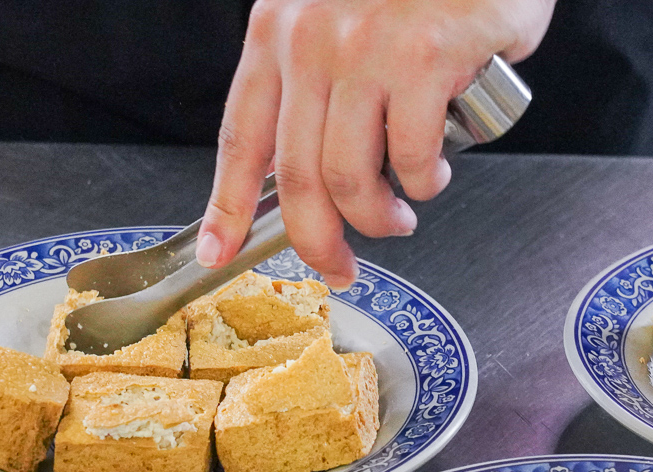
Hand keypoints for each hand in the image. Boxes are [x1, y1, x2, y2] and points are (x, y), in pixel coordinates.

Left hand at [196, 0, 554, 287]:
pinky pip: (414, 157)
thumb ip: (318, 84)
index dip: (226, 205)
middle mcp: (312, 40)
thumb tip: (311, 170)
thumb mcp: (339, 19)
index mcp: (279, 31)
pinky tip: (434, 175)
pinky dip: (425, 184)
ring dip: (377, 218)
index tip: (218, 249)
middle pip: (295, 177)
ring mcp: (367, 50)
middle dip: (316, 241)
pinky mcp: (425, 60)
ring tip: (399, 217)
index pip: (242, 135)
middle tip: (339, 266)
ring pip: (350, 178)